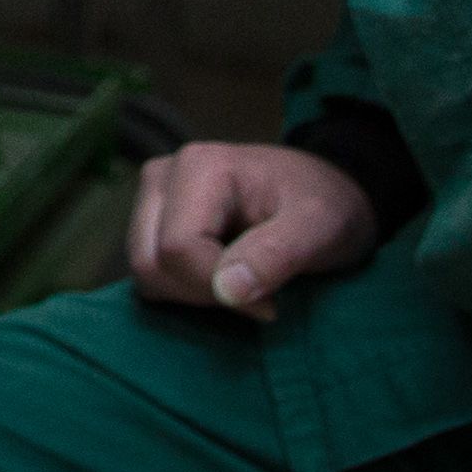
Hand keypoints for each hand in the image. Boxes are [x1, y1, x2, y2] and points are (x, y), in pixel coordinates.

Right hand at [127, 140, 376, 319]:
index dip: (218, 289)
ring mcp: (153, 197)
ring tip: (242, 284)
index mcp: (198, 167)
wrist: (327, 191)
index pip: (178, 249)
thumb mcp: (320, 227)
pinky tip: (223, 278)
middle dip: (201, 294)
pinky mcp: (152, 219)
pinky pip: (150, 271)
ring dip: (191, 295)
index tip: (270, 304)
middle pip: (150, 261)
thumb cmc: (327, 205)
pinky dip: (183, 289)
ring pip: (144, 271)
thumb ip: (276, 254)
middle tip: (255, 295)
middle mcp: (163, 176)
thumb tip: (225, 290)